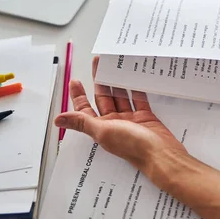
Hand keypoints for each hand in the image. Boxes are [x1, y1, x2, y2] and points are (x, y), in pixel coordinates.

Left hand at [54, 57, 186, 169]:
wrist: (161, 154)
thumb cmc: (133, 146)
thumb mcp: (103, 132)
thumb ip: (82, 122)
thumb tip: (58, 120)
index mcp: (101, 128)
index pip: (85, 110)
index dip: (79, 96)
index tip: (75, 80)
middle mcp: (114, 124)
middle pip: (103, 100)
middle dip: (99, 82)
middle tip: (97, 63)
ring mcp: (130, 120)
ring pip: (120, 97)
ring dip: (116, 83)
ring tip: (113, 66)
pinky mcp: (146, 117)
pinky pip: (138, 99)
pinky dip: (135, 88)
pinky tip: (133, 77)